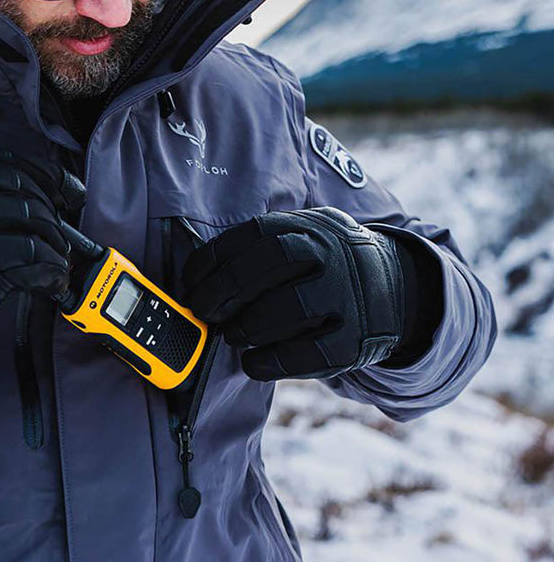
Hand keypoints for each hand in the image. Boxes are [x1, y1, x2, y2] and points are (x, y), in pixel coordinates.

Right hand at [0, 148, 84, 368]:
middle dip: (53, 218)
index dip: (52, 179)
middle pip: (34, 196)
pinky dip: (53, 271)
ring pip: (41, 225)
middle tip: (59, 236)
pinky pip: (40, 259)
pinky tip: (53, 279)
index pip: (20, 165)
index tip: (65, 193)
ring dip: (57, 245)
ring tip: (58, 258)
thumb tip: (16, 189)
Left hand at [182, 207, 417, 381]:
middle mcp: (333, 252)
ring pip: (292, 306)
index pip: (255, 232)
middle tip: (203, 311)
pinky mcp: (358, 339)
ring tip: (231, 335)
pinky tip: (253, 362)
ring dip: (248, 325)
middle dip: (226, 287)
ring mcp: (349, 295)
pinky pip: (311, 354)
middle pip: (272, 259)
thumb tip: (200, 284)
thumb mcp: (304, 240)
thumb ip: (261, 253)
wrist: (397, 288)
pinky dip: (272, 362)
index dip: (214, 258)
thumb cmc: (325, 268)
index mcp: (311, 226)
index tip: (191, 282)